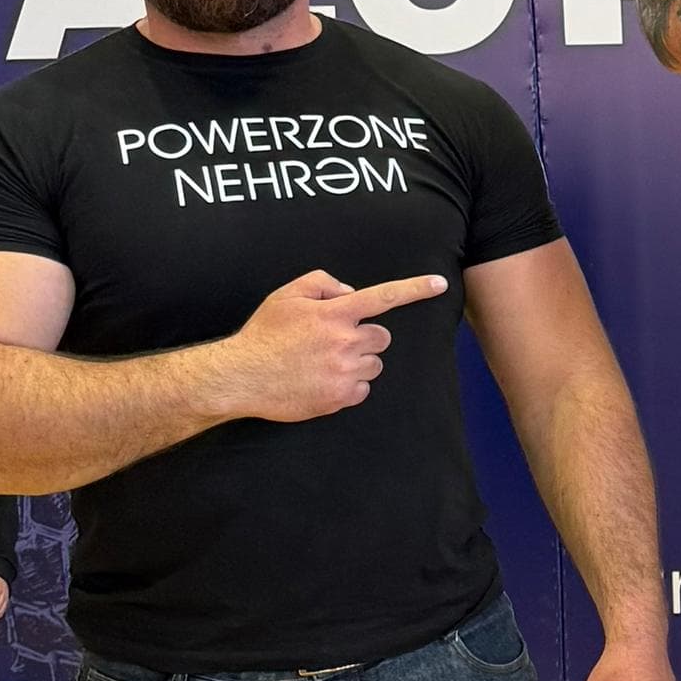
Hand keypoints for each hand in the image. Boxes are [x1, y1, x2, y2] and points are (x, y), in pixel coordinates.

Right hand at [215, 269, 448, 423]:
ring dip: (358, 362)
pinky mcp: (339, 397)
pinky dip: (349, 385)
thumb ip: (323, 284)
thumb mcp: (286, 295)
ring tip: (325, 362)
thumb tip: (351, 294)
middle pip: (382, 337)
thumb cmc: (264, 334)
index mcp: (334, 314)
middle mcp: (344, 341)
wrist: (241, 376)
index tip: (440, 283)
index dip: (414, 289)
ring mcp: (344, 371)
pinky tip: (323, 380)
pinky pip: (363, 389)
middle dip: (366, 338)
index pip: (383, 297)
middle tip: (336, 342)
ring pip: (375, 364)